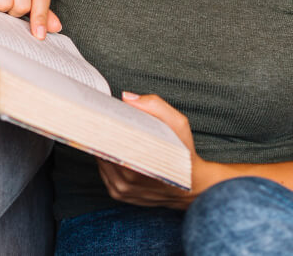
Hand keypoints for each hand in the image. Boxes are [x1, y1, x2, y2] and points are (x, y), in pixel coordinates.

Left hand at [96, 92, 208, 209]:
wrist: (192, 186)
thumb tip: (127, 98)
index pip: (105, 141)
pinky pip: (104, 173)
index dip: (101, 126)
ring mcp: (121, 189)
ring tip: (113, 134)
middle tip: (106, 120)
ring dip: (105, 148)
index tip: (101, 114)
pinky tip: (119, 151)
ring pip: (101, 161)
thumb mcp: (178, 124)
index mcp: (138, 163)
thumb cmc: (184, 156)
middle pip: (100, 150)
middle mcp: (126, 180)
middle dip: (103, 134)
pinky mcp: (119, 195)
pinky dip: (108, 161)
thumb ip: (154, 106)